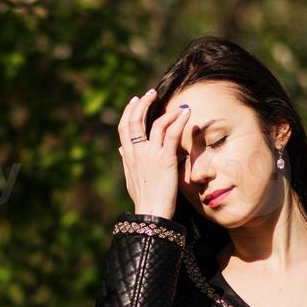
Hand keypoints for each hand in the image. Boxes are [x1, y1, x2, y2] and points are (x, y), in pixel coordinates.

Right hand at [118, 88, 188, 219]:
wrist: (151, 213)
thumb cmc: (143, 198)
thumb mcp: (130, 177)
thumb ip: (126, 160)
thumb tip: (121, 148)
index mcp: (128, 156)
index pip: (124, 127)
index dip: (129, 111)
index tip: (135, 100)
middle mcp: (136, 152)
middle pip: (135, 120)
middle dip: (143, 103)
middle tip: (152, 93)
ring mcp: (150, 155)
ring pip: (156, 124)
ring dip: (167, 111)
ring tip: (178, 105)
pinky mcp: (165, 159)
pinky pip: (171, 134)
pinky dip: (179, 120)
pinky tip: (185, 113)